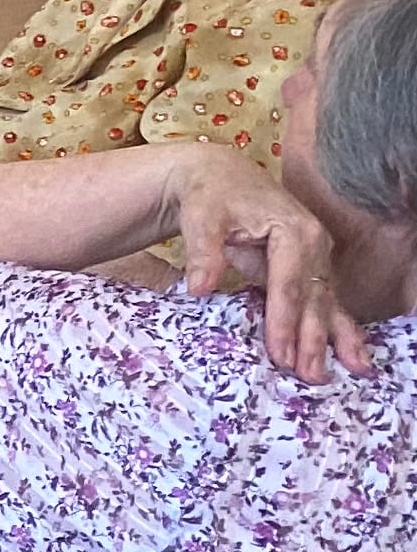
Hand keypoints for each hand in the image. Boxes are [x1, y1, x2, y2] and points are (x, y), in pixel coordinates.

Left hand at [173, 147, 375, 381]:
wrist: (218, 176)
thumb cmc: (209, 195)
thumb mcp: (202, 216)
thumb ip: (204, 252)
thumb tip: (199, 288)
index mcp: (294, 230)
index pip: (289, 284)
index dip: (285, 319)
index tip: (280, 353)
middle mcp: (314, 244)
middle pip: (314, 298)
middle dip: (313, 338)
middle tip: (311, 375)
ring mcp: (315, 257)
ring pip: (325, 302)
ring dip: (332, 338)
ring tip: (350, 371)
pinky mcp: (307, 267)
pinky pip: (324, 300)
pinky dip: (337, 327)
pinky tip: (352, 354)